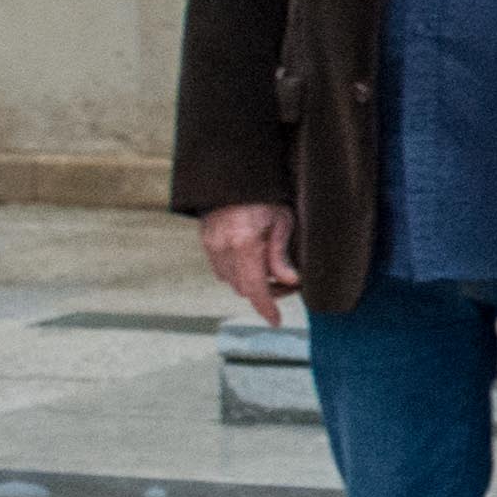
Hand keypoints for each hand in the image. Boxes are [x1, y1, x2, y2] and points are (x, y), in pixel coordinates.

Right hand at [197, 202, 295, 317]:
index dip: (266, 308)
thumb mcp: (283, 221)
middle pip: (243, 288)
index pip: (255, 288)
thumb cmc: (265, 195)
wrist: (234, 176)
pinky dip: (239, 272)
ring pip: (231, 281)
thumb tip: (290, 282)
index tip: (276, 321)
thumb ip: (281, 255)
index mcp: (244, 243)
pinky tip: (254, 261)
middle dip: (266, 294)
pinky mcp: (206, 242)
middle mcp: (223, 248)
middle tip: (288, 286)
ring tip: (273, 272)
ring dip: (251, 283)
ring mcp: (211, 246)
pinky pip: (222, 269)